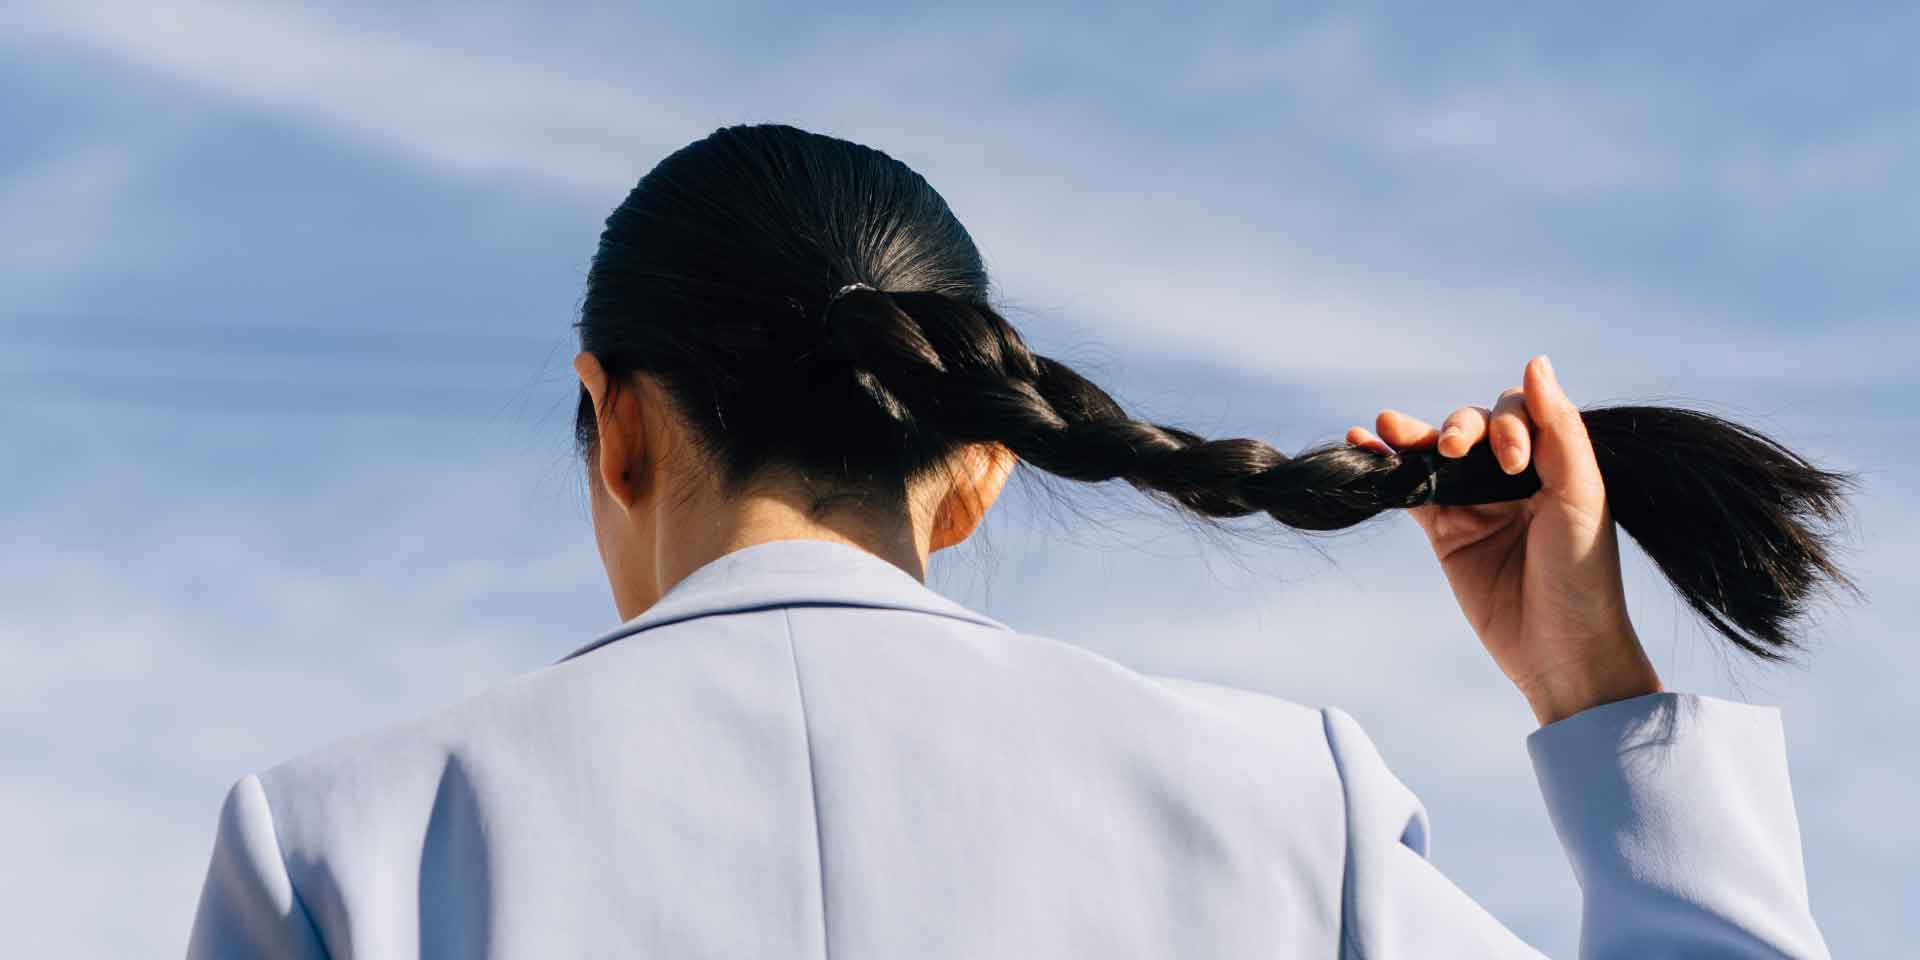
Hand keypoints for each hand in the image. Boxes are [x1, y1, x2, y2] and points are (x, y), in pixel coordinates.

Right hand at [1346, 355, 1662, 725]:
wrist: (1560, 650)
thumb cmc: (1583, 575)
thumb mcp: (1581, 496)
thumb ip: (1558, 430)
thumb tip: (1536, 362)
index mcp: (1554, 463)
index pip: (1519, 413)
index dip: (1508, 424)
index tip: (1514, 464)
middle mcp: (1515, 477)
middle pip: (1474, 426)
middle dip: (1459, 429)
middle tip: (1455, 451)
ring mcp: (1477, 503)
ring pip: (1438, 454)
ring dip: (1412, 436)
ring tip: (1386, 427)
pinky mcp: (1445, 533)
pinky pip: (1411, 491)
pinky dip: (1388, 468)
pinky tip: (1365, 444)